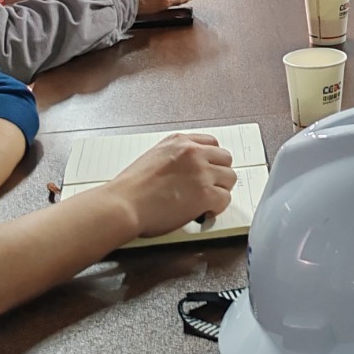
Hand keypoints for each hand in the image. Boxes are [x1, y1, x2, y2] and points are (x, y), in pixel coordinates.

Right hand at [107, 133, 236, 238]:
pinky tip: (204, 212)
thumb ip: (174, 158)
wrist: (124, 205)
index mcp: (179, 141)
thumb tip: (186, 172)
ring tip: (206, 201)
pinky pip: (225, 199)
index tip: (209, 169)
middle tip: (209, 187)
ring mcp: (201, 172)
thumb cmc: (131, 189)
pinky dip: (217, 208)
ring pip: (230, 178)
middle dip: (219, 174)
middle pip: (225, 159)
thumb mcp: (153, 158)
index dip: (211, 160)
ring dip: (220, 190)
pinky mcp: (205, 193)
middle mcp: (193, 152)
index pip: (212, 143)